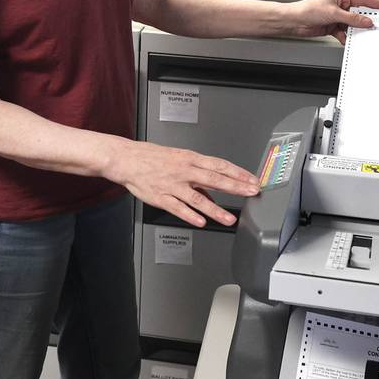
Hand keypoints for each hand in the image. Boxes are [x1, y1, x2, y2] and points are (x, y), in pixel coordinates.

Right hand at [108, 139, 259, 227]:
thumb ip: (196, 173)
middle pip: (214, 179)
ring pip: (197, 198)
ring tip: (229, 218)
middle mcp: (183, 170)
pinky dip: (190, 215)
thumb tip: (212, 189)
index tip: (252, 179)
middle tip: (251, 193)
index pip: (219, 165)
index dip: (238, 172)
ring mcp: (172, 185)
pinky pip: (178, 208)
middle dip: (235, 187)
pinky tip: (201, 222)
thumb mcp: (178, 157)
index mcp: (189, 158)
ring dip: (215, 209)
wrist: (126, 159)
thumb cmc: (151, 156)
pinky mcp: (160, 197)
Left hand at [287, 0, 378, 44]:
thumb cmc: (308, 10)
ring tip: (362, 35)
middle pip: (360, 13)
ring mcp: (337, 17)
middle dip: (367, 20)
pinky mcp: (333, 27)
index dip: (377, 4)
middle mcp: (341, 5)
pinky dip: (347, 37)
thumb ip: (352, 18)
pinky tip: (347, 39)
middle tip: (378, 25)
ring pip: (353, 24)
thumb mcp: (334, 13)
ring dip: (356, 30)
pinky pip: (345, 33)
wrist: (295, 21)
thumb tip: (366, 21)